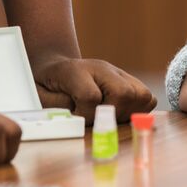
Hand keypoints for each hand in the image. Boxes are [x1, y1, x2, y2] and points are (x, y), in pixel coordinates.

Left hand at [33, 55, 155, 123]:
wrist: (55, 66)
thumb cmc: (45, 84)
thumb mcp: (39, 95)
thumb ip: (57, 107)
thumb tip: (80, 119)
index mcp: (76, 71)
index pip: (91, 96)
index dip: (84, 114)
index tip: (75, 116)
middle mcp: (103, 69)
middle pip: (124, 94)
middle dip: (112, 114)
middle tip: (97, 118)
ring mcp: (119, 74)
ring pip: (142, 95)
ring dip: (128, 112)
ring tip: (109, 116)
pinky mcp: (130, 81)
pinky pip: (148, 98)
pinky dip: (138, 109)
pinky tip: (119, 112)